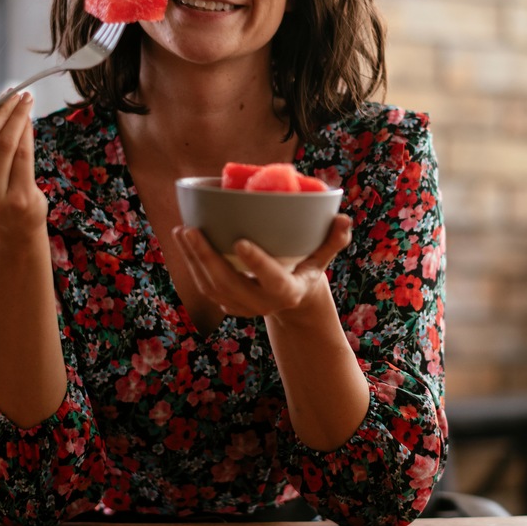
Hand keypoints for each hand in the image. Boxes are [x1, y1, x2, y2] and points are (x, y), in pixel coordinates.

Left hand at [173, 214, 352, 318]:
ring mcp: (242, 307)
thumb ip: (333, 240)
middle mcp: (263, 303)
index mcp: (289, 291)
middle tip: (190, 229)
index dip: (257, 264)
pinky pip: (205, 286)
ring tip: (182, 230)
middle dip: (206, 258)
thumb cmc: (307, 269)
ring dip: (192, 259)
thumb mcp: (322, 258)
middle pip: (229, 284)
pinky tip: (183, 240)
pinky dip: (192, 264)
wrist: (292, 301)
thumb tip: (344, 219)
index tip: (240, 241)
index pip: (272, 280)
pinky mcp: (227, 304)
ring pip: (211, 287)